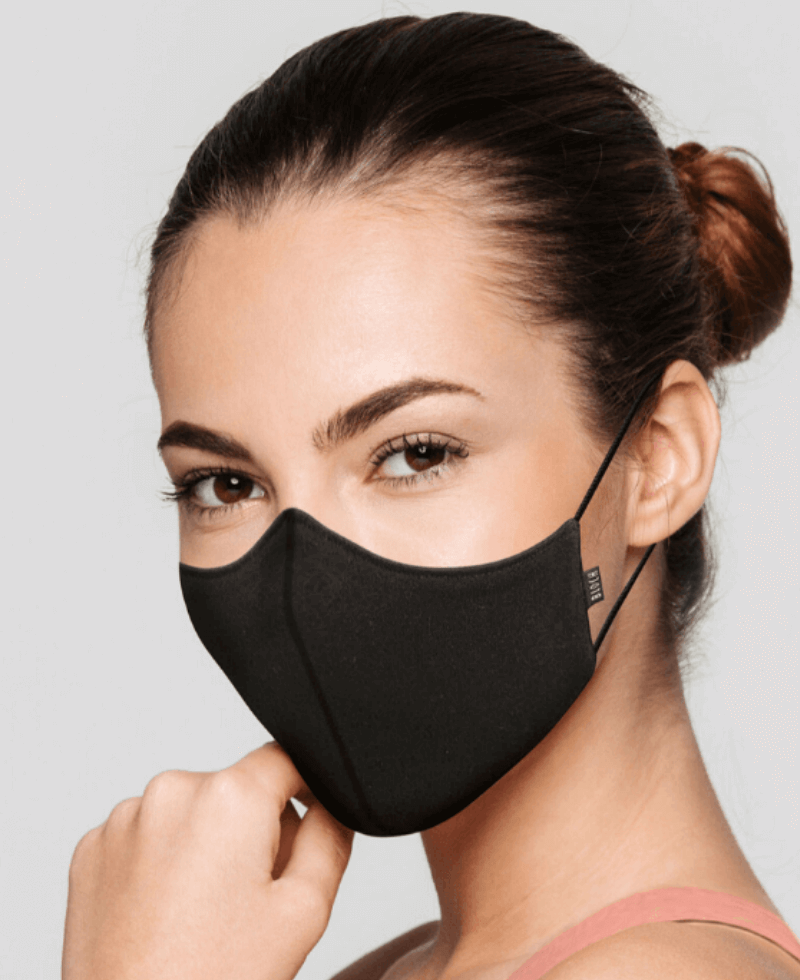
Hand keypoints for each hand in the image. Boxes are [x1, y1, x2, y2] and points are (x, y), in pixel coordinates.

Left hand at [62, 741, 353, 979]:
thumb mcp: (306, 909)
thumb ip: (330, 835)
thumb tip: (328, 801)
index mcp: (228, 797)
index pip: (287, 759)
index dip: (306, 795)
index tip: (297, 844)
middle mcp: (170, 792)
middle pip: (236, 789)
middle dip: (252, 830)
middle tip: (249, 900)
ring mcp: (124, 821)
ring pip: (190, 813)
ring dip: (204, 845)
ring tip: (203, 915)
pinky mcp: (91, 850)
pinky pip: (145, 836)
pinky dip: (160, 863)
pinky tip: (166, 914)